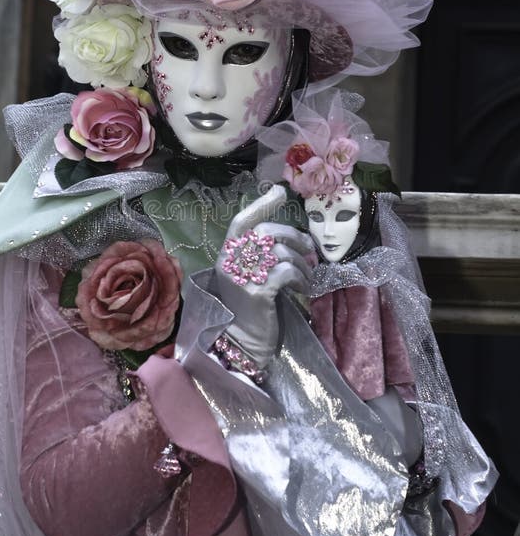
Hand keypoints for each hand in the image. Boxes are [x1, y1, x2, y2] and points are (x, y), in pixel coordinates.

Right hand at [214, 185, 314, 367]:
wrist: (243, 344)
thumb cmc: (250, 309)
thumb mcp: (249, 276)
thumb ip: (259, 256)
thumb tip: (292, 237)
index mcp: (226, 255)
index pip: (241, 221)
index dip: (261, 205)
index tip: (279, 192)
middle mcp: (230, 263)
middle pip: (266, 233)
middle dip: (294, 238)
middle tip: (310, 252)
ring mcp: (243, 278)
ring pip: (280, 253)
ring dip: (302, 264)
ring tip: (308, 277)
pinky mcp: (258, 293)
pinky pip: (287, 273)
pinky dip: (301, 279)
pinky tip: (304, 289)